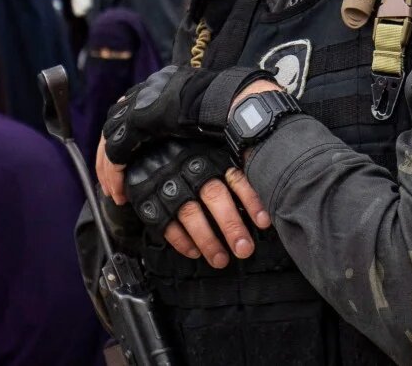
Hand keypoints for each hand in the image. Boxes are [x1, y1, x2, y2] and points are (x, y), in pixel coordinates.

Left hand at [97, 75, 280, 201]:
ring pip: (109, 143)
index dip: (125, 144)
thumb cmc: (223, 106)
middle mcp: (141, 94)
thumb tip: (189, 129)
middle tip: (113, 185)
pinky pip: (116, 155)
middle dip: (108, 160)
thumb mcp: (199, 109)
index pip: (127, 117)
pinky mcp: (136, 123)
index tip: (127, 165)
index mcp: (155, 88)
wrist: (226, 98)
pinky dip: (115, 176)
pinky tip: (120, 193)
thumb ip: (185, 118)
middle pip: (113, 129)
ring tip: (115, 194)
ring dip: (109, 172)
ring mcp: (137, 106)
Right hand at [158, 167, 272, 268]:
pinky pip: (166, 224)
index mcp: (212, 161)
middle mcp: (192, 173)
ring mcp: (171, 189)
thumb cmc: (190, 163)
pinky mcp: (151, 204)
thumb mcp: (213, 160)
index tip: (264, 223)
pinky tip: (195, 253)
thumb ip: (235, 178)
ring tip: (221, 260)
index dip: (251, 200)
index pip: (235, 179)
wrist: (148, 152)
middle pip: (214, 197)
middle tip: (244, 249)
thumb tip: (263, 201)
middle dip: (230, 224)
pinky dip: (181, 241)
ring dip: (207, 239)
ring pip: (191, 214)